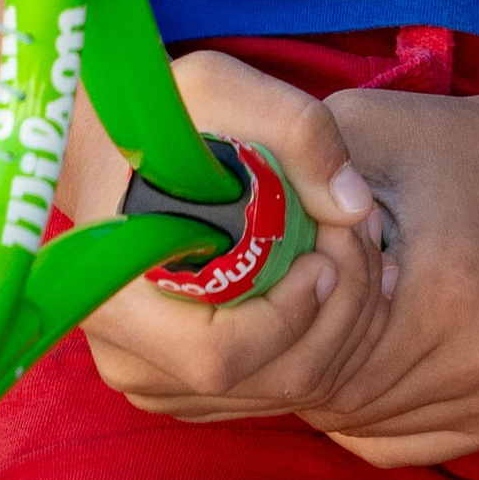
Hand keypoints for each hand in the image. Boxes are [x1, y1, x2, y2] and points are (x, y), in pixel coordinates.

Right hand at [64, 50, 396, 422]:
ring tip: (371, 253)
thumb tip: (355, 205)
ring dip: (344, 327)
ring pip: (280, 391)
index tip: (327, 254)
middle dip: (340, 314)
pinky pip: (271, 387)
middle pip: (267, 382)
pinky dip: (324, 340)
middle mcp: (131, 360)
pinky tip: (345, 280)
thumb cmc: (157, 116)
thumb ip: (296, 130)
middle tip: (370, 241)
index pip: (221, 356)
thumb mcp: (218, 88)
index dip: (290, 316)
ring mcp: (158, 380)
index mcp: (117, 301)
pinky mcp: (186, 383)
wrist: (107, 148)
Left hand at [292, 79, 478, 467]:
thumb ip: (295, 174)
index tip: (275, 276)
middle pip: (342, 397)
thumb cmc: (453, 143)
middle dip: (297, 357)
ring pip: (368, 426)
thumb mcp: (366, 129)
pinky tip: (355, 358)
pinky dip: (366, 413)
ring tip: (313, 326)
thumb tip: (227, 237)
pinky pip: (406, 444)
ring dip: (328, 388)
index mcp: (445, 290)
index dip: (285, 319)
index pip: (322, 352)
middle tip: (275, 310)